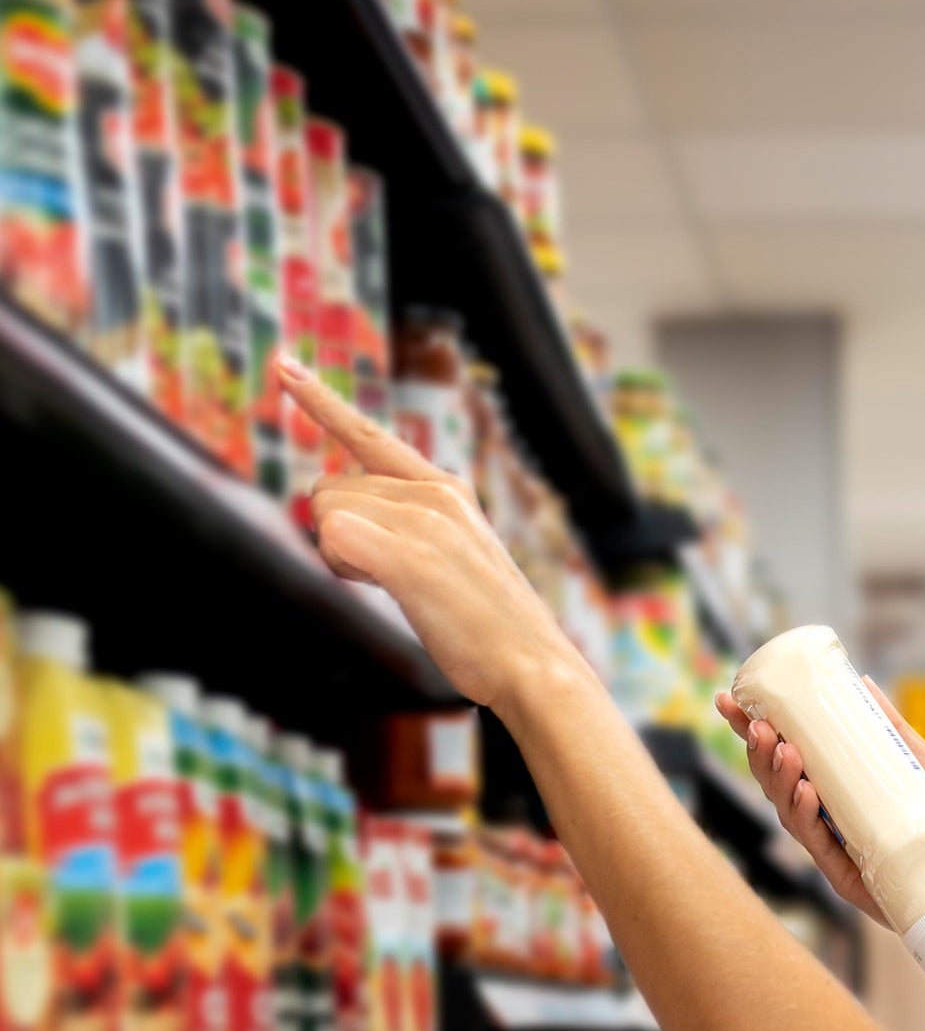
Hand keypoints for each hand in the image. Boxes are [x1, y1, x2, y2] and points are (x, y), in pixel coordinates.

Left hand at [278, 356, 576, 712]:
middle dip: (338, 534)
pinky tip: (384, 585)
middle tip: (391, 577)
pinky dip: (343, 565)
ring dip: (341, 557)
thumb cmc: (490, 628)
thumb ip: (404, 529)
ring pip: (326, 511)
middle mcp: (435, 492)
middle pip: (330, 489)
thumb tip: (339, 527)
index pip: (370, 435)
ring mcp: (424, 520)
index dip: (322, 402)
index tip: (283, 364)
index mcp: (448, 489)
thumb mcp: (452, 559)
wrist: (534, 666)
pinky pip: (333, 537)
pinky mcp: (410, 553)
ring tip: (400, 587)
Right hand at [714, 680, 924, 929]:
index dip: (758, 729)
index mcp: (845, 791)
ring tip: (781, 747)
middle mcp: (835, 819)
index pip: (792, 755)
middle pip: (780, 781)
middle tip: (755, 723)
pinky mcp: (848, 878)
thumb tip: (863, 683)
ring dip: (779, 777)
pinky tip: (804, 789)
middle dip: (760, 750)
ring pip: (790, 811)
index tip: (732, 699)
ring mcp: (839, 849)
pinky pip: (817, 844)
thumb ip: (898, 735)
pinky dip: (806, 816)